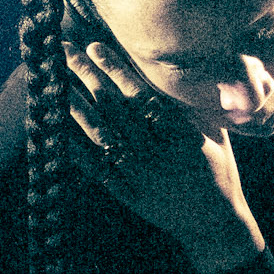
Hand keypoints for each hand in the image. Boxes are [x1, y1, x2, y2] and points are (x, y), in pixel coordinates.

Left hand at [64, 39, 265, 270]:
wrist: (215, 225)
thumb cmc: (219, 171)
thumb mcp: (215, 133)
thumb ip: (192, 104)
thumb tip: (177, 65)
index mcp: (182, 136)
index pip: (143, 96)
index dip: (117, 70)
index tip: (96, 47)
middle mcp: (158, 155)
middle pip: (115, 110)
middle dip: (88, 77)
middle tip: (65, 51)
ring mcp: (140, 177)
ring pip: (102, 136)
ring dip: (76, 106)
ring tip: (55, 82)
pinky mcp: (128, 195)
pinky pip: (96, 169)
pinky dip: (75, 148)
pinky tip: (56, 128)